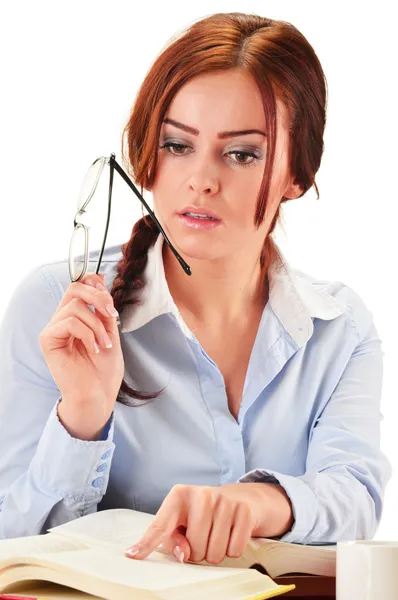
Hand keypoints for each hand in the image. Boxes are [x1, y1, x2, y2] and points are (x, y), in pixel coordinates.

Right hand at [38, 272, 124, 439]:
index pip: (80, 285)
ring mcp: (54, 329)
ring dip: (97, 324)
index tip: (111, 301)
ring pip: (75, 306)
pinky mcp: (48, 339)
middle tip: (112, 315)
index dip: (95, 284)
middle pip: (75, 288)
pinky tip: (94, 349)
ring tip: (104, 344)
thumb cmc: (103, 369)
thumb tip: (98, 279)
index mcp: (77, 316)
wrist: (98, 395)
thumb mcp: (110, 331)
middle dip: (99, 298)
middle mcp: (62, 319)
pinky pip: (70, 322)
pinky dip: (88, 334)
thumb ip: (103, 308)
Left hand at [125, 483, 268, 564]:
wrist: (239, 498)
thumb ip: (173, 539)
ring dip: (215, 552)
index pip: (160, 525)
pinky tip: (231, 533)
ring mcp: (223, 500)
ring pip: (215, 552)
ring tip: (216, 534)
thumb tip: (183, 555)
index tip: (132, 555)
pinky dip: (233, 549)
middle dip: (198, 551)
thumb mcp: (182, 521)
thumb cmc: (203, 513)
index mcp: (178, 496)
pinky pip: (235, 549)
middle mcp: (201, 494)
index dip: (146, 544)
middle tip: (202, 536)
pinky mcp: (243, 510)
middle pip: (193, 548)